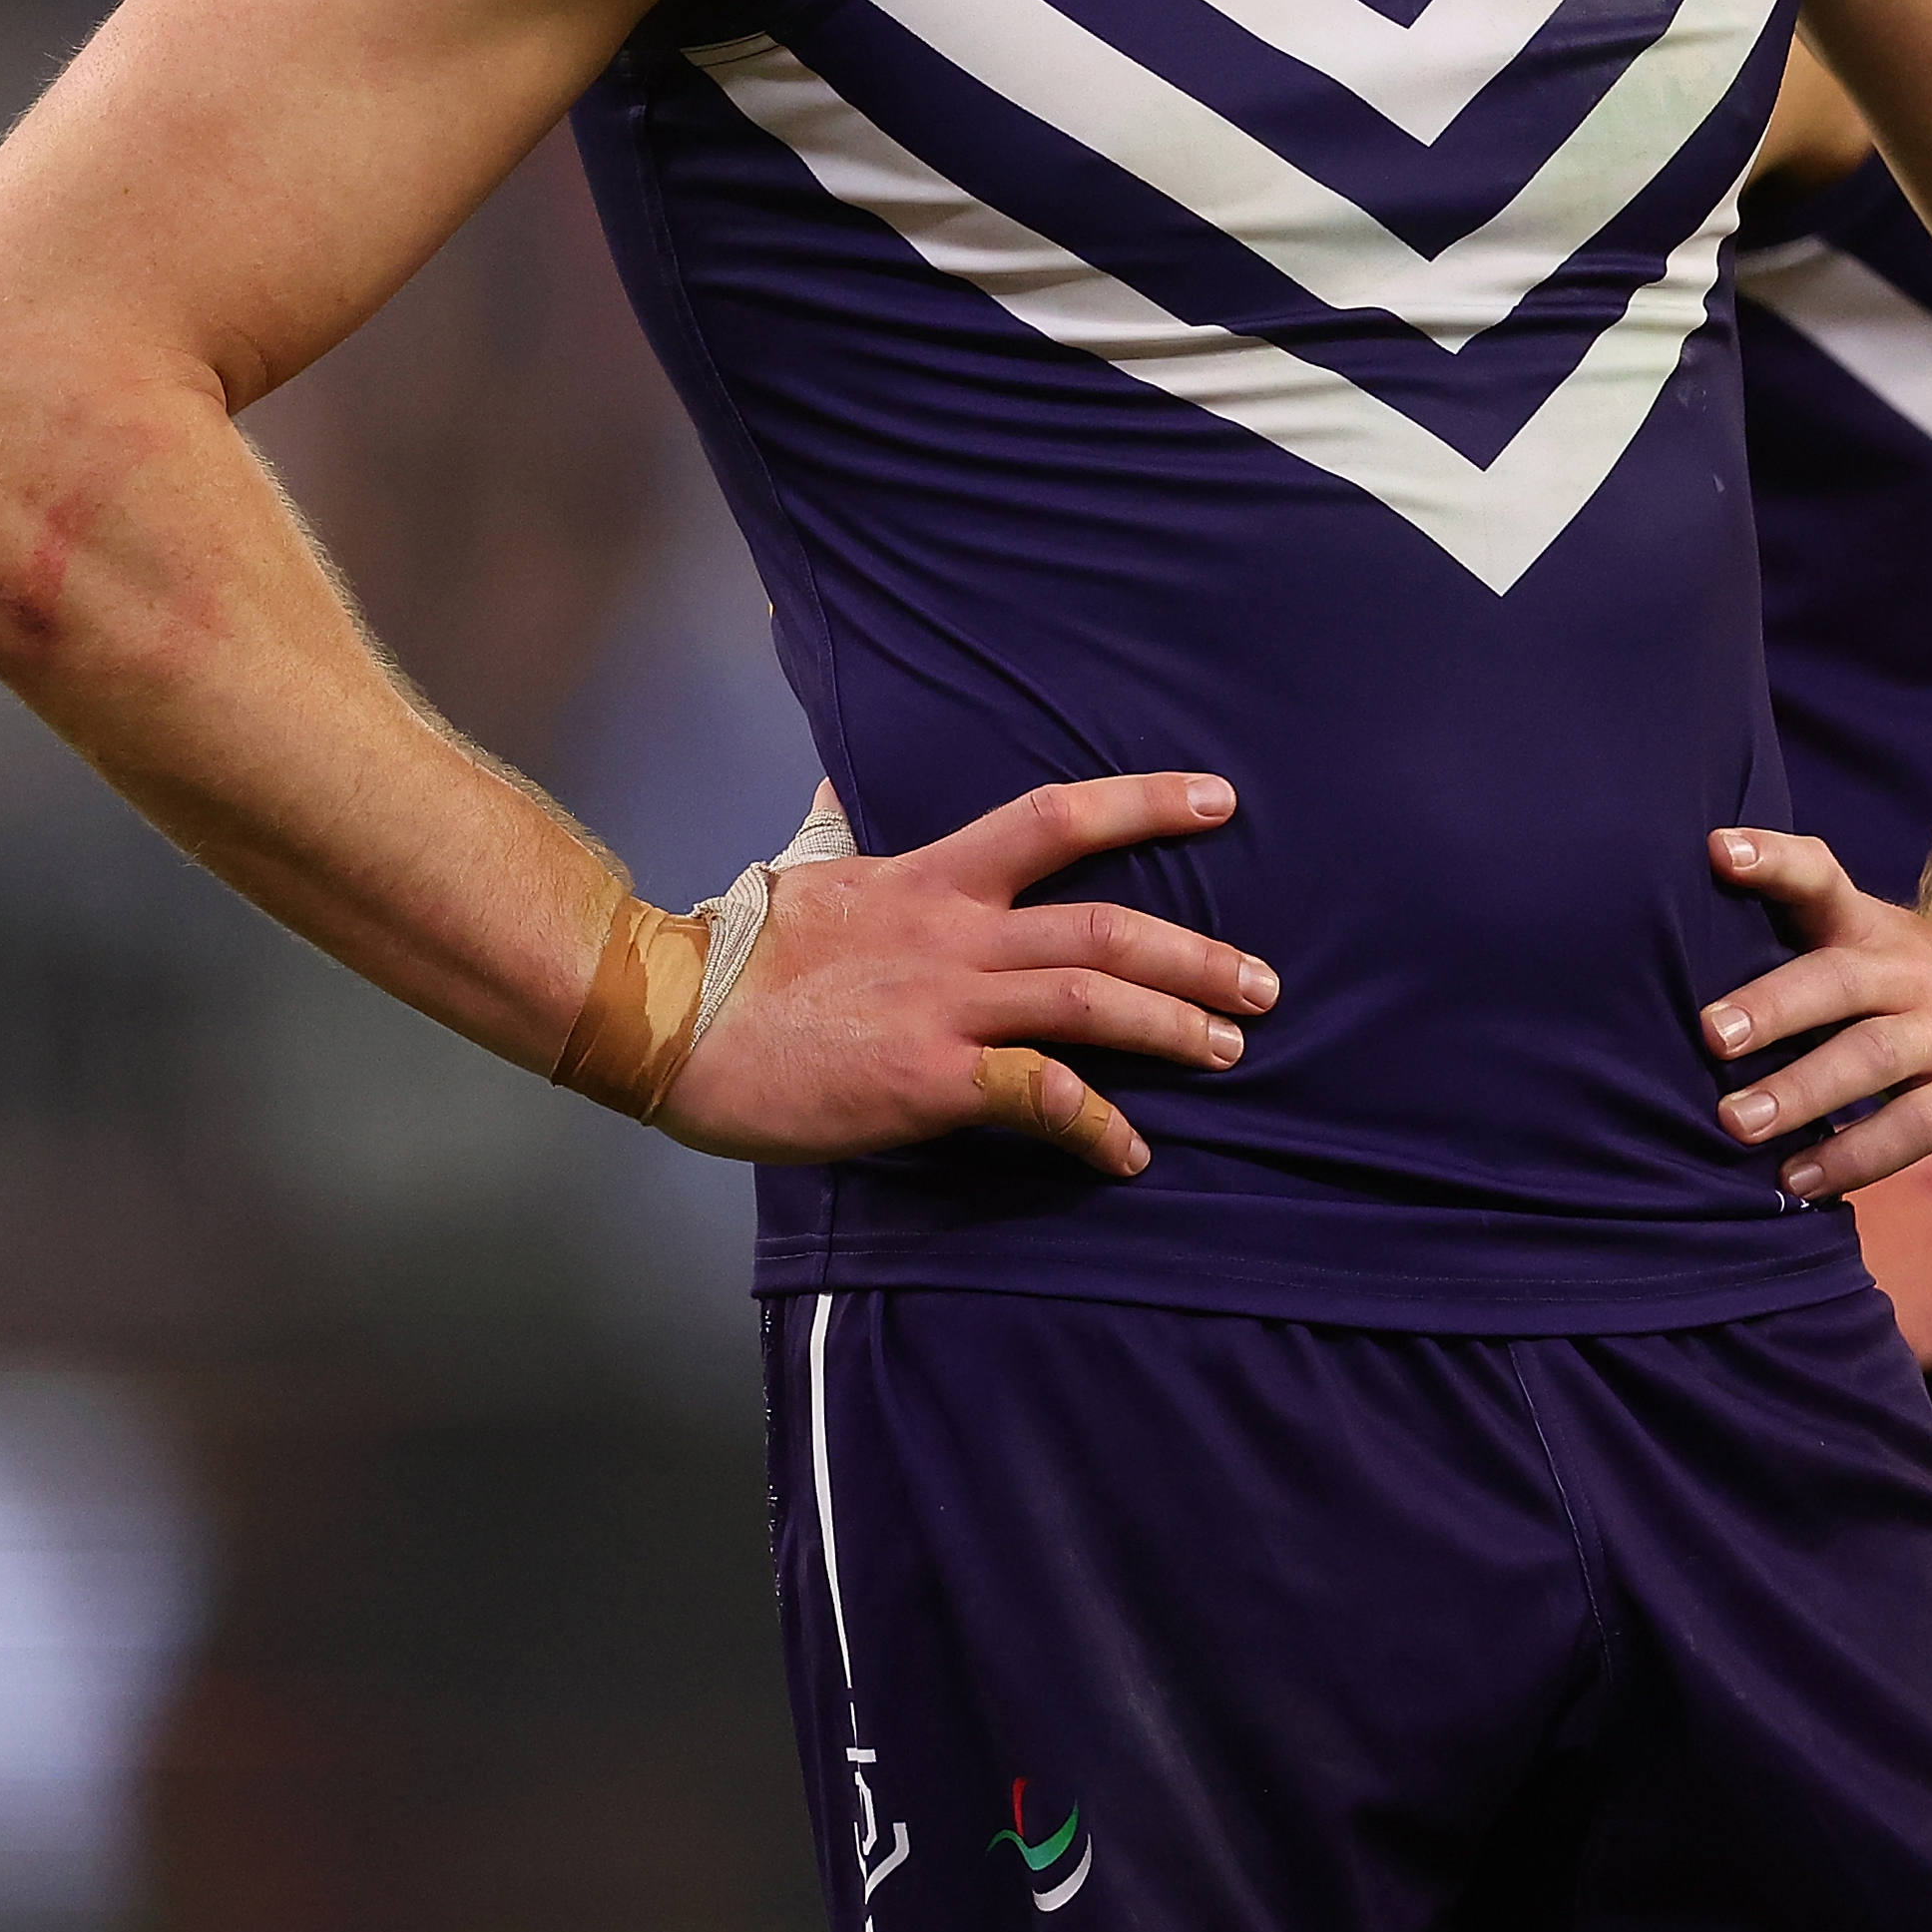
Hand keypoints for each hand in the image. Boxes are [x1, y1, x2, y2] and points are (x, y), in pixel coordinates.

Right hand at [658, 773, 1277, 1176]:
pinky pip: (1037, 1097)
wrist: (669, 1017)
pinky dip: (1095, 1126)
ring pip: (1091, 1003)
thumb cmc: (738, 949)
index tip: (1220, 801)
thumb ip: (837, 824)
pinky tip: (1129, 1152)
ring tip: (1229, 1049)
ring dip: (1174, 1026)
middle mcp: (953, 932)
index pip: (1055, 817)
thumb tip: (836, 780)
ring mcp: (944, 1006)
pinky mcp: (927, 1081)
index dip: (1144, 803)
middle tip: (1263, 982)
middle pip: (1104, 926)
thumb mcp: (803, 866)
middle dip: (1197, 953)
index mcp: (931, 875)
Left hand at [1696, 826, 1931, 1201]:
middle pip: (1839, 980)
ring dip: (1801, 1092)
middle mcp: (1911, 973)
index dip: (1773, 861)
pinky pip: (1910, 1128)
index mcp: (1870, 930)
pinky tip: (1796, 1180)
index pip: (1821, 879)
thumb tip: (1662, 981)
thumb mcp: (1869, 954)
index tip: (1720, 850)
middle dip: (1774, 1005)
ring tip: (1736, 1124)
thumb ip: (1791, 956)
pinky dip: (1850, 1156)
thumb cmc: (1916, 993)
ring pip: (1872, 1057)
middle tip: (1711, 1034)